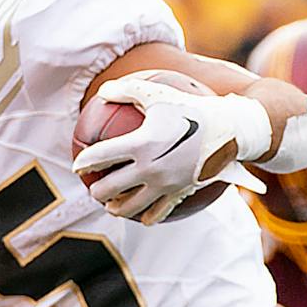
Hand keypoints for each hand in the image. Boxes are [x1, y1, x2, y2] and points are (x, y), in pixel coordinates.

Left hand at [73, 76, 269, 224]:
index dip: (84, 163)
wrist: (228, 130)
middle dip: (96, 191)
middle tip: (93, 188)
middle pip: (110, 188)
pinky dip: (146, 216)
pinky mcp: (179, 193)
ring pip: (131, 206)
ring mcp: (165, 184)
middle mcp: (150, 168)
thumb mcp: (158, 93)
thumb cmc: (191, 107)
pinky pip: (158, 213)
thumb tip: (102, 91)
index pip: (101, 157)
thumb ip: (127, 90)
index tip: (78, 166)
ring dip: (116, 208)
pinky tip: (141, 216)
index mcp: (141, 143)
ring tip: (111, 205)